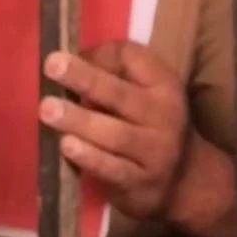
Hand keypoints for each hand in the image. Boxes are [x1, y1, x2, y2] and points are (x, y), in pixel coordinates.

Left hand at [37, 41, 190, 220]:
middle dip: (85, 78)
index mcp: (162, 84)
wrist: (188, 181)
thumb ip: (112, 72)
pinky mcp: (140, 183)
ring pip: (116, 134)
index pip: (133, 58)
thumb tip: (67, 60)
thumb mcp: (144, 93)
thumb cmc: (149, 125)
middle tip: (52, 66)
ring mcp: (154, 152)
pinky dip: (90, 158)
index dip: (99, 54)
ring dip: (80, 121)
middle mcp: (163, 115)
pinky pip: (113, 169)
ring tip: (48, 110)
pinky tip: (67, 146)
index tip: (63, 56)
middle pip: (121, 94)